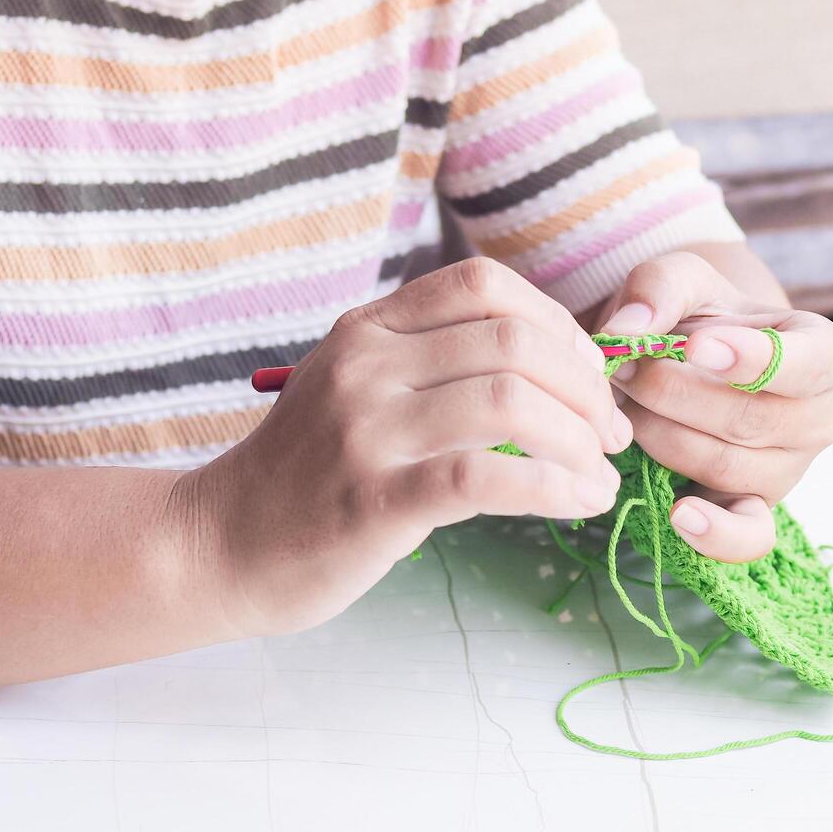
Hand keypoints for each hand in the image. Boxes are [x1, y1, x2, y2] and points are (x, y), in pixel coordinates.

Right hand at [179, 258, 629, 634]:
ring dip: (580, 441)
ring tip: (601, 475)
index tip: (590, 378)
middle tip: (612, 435)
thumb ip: (430, 362)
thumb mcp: (355, 387)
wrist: (219, 545)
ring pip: (510, 402)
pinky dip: (553, 487)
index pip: (486, 286)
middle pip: (513, 342)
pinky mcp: (373, 500)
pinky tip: (579, 502)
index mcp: (367, 329)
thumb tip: (550, 362)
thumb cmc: (308, 473)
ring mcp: (365, 430)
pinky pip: (486, 475)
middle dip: (587, 389)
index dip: (559, 326)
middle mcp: (366, 365)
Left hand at [594, 252, 832, 562]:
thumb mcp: (681, 280)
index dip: (754, 361)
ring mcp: (787, 470)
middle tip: (620, 368)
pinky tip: (680, 516)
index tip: (695, 347)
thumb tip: (630, 331)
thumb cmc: (698, 317)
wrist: (691, 360)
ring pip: (724, 465)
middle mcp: (817, 418)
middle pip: (747, 420)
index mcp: (821, 353)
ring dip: (660, 436)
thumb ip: (659, 289)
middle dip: (671, 394)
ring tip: (624, 407)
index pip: (808, 364)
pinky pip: (746, 535)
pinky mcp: (754, 508)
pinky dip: (715, 534)